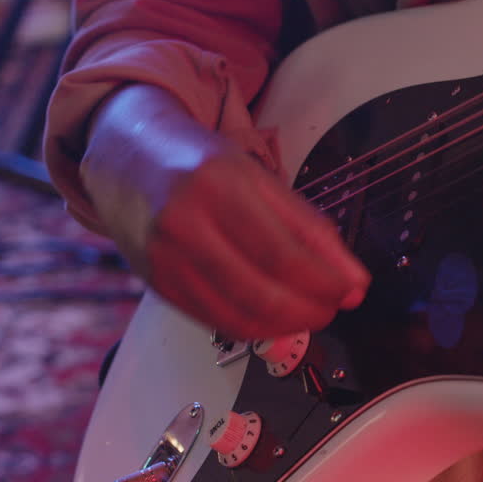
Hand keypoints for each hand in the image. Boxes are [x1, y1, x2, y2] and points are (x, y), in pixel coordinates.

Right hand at [81, 84, 369, 339]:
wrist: (128, 154)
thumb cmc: (202, 163)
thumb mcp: (260, 177)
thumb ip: (309, 226)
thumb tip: (354, 281)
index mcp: (219, 184)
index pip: (284, 252)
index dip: (326, 281)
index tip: (354, 290)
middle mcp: (185, 222)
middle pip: (262, 291)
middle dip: (311, 308)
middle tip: (335, 305)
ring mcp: (164, 258)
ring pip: (239, 315)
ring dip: (287, 325)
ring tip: (310, 312)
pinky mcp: (156, 284)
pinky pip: (215, 321)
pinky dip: (255, 327)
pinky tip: (275, 317)